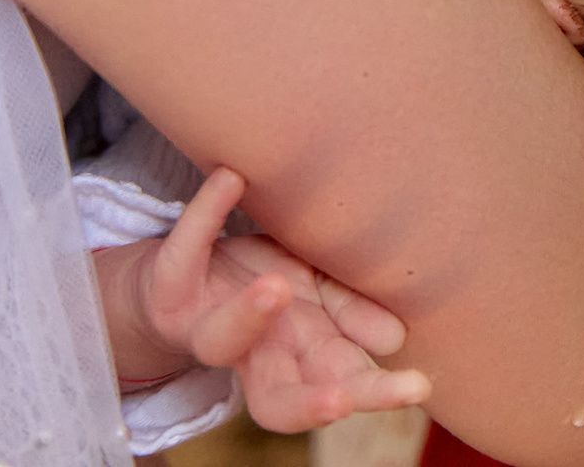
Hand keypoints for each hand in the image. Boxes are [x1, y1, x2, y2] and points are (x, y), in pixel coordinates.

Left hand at [92, 167, 430, 432]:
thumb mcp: (320, 301)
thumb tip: (393, 337)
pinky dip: (207, 210)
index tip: (412, 388)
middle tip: (347, 400)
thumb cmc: (270, 295)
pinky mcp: (171, 279)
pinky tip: (232, 179)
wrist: (183, 286)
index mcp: (295, 362)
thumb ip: (353, 313)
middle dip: (313, 404)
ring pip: (220, 340)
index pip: (325, 395)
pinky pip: (188, 243)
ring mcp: (206, 323)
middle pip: (277, 401)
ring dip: (249, 315)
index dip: (357, 399)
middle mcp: (251, 356)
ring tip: (278, 285)